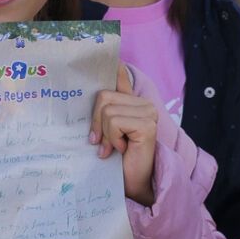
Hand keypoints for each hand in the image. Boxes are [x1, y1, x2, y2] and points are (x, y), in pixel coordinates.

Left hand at [90, 66, 157, 205]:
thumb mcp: (105, 131)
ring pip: (107, 110)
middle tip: (103, 142)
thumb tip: (92, 88)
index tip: (107, 54)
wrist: (132, 184)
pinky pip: (114, 121)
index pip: (119, 74)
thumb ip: (101, 111)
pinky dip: (113, 138)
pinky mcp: (147, 124)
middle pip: (103, 96)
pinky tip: (122, 149)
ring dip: (105, 134)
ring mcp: (148, 112)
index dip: (111, 64)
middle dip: (97, 122)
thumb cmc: (117, 160)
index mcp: (133, 101)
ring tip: (114, 148)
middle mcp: (143, 103)